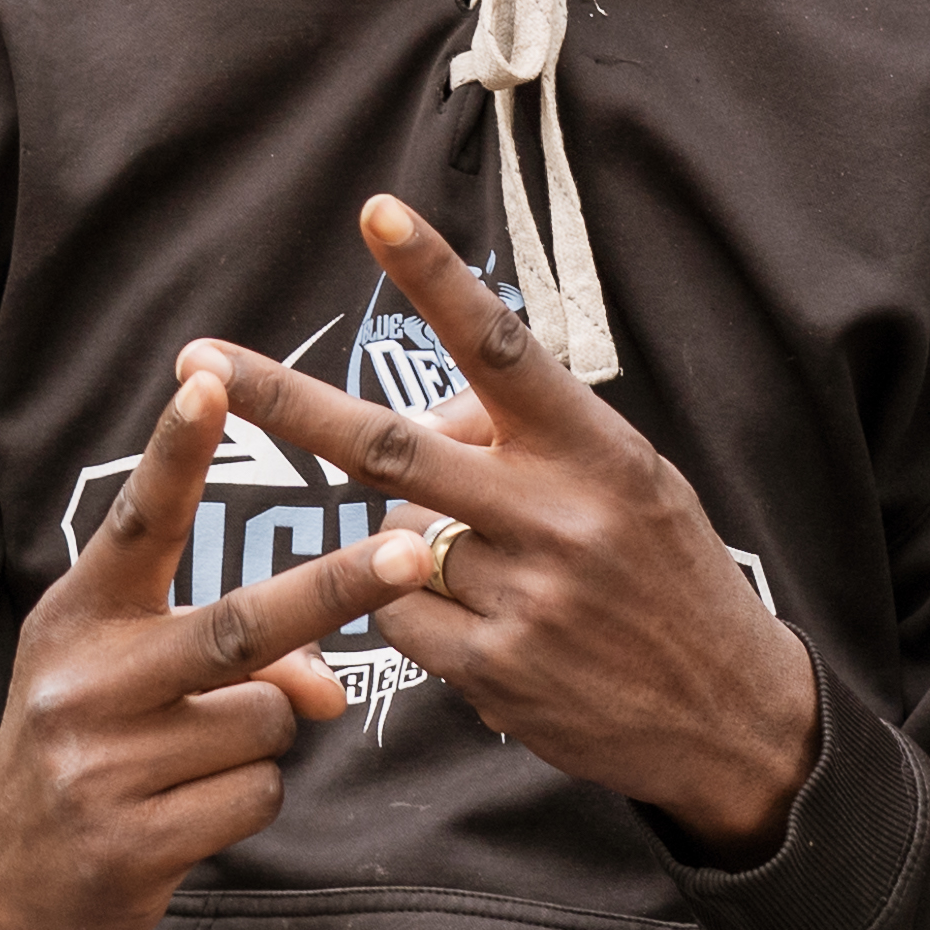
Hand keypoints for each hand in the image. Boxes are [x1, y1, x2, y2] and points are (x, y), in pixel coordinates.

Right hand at [0, 363, 404, 929]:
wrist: (0, 870)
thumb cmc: (92, 735)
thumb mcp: (134, 674)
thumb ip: (230, 652)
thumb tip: (325, 688)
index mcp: (81, 615)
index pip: (140, 522)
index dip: (175, 452)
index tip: (208, 381)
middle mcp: (86, 681)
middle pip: (239, 625)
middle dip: (336, 585)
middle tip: (412, 549)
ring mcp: (104, 766)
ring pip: (268, 721)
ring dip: (265, 734)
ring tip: (193, 755)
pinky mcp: (132, 843)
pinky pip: (257, 795)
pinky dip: (247, 797)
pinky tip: (188, 809)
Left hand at [188, 198, 822, 859]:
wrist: (731, 715)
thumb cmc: (667, 574)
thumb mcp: (629, 481)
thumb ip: (530, 437)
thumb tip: (431, 411)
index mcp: (593, 449)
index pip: (498, 346)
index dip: (434, 277)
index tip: (376, 214)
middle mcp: (553, 513)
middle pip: (389, 445)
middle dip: (283, 401)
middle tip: (198, 357)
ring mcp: (520, 595)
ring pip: (392, 542)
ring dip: (408, 544)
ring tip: (492, 569)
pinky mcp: (494, 669)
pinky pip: (398, 618)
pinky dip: (412, 610)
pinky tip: (481, 625)